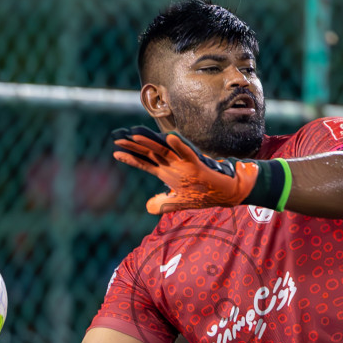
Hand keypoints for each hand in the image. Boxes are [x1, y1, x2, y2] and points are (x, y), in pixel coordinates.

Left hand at [111, 126, 286, 214]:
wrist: (226, 193)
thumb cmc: (203, 194)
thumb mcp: (179, 202)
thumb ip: (163, 203)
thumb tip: (148, 207)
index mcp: (168, 173)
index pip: (145, 163)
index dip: (130, 158)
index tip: (115, 152)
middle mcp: (174, 165)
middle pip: (150, 153)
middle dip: (133, 146)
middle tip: (117, 136)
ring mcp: (185, 164)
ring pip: (164, 150)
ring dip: (150, 143)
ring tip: (134, 134)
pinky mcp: (198, 165)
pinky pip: (187, 153)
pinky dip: (178, 146)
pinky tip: (168, 138)